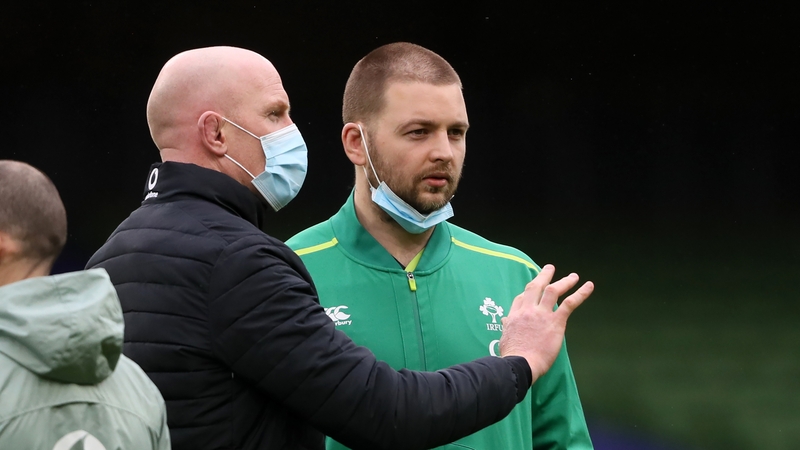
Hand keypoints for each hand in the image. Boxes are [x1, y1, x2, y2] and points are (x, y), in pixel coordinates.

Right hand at [499, 264, 593, 382]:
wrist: (520, 363)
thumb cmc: (512, 356)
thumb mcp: (504, 338)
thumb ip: (508, 327)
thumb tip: (506, 320)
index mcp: (515, 316)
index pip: (521, 298)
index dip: (528, 292)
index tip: (533, 288)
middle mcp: (528, 311)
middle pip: (536, 287)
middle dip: (544, 276)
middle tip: (550, 268)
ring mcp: (542, 314)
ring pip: (553, 290)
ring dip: (565, 281)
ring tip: (574, 276)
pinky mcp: (556, 322)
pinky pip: (569, 303)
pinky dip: (581, 293)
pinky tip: (589, 286)